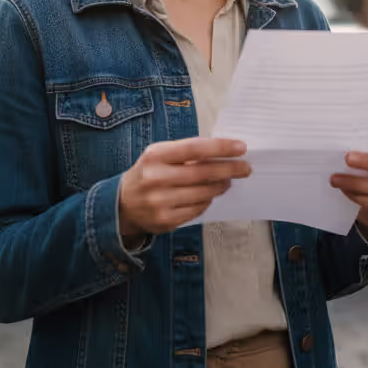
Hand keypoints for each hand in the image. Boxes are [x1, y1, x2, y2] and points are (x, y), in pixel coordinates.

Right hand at [118, 138, 250, 236]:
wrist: (121, 204)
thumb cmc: (147, 173)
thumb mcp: (159, 156)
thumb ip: (185, 153)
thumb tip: (221, 153)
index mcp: (155, 155)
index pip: (194, 148)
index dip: (220, 147)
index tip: (241, 147)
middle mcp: (156, 178)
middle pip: (202, 173)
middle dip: (229, 169)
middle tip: (245, 168)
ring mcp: (160, 202)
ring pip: (203, 193)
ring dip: (220, 186)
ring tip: (228, 181)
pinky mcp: (165, 220)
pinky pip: (197, 210)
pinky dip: (207, 201)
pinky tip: (209, 195)